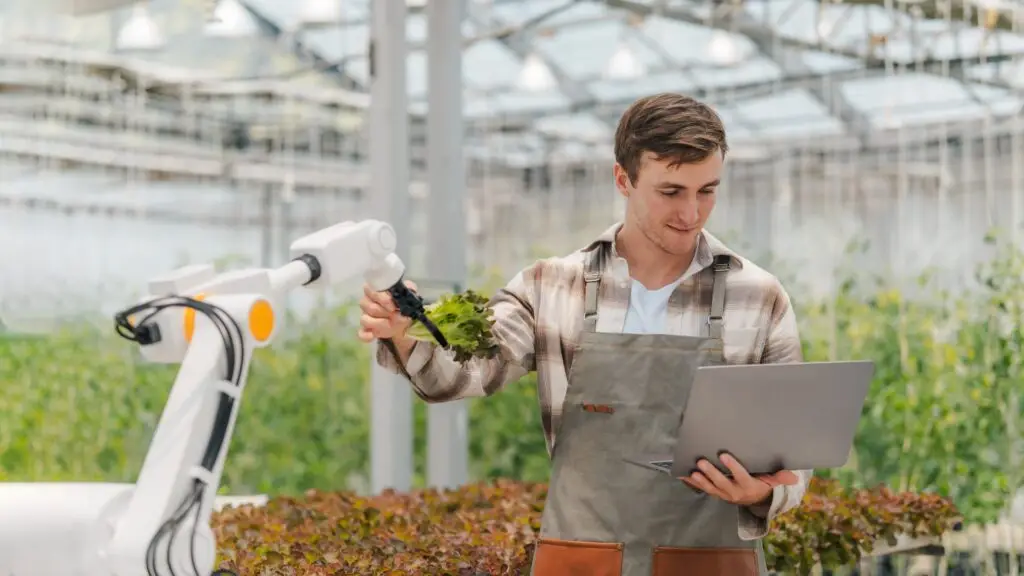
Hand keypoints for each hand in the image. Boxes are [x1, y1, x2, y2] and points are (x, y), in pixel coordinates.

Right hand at [357, 280, 417, 342]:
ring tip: (391, 325)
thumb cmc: (402, 303)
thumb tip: (406, 292)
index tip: (393, 306)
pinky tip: (373, 335)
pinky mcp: (366, 329)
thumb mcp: (408, 293)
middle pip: (370, 307)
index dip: (381, 298)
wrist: (404, 318)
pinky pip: (361, 333)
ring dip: (379, 324)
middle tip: (397, 315)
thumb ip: (408, 289)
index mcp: (374, 290)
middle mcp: (367, 302)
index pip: (370, 290)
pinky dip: (366, 336)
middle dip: (385, 313)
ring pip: (364, 320)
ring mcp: (365, 316)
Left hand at [679, 453, 798, 506]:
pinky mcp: (715, 493)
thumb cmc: (762, 483)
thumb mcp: (772, 481)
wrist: (753, 500)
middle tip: (701, 462)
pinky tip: (682, 474)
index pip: (741, 476)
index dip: (732, 467)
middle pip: (722, 483)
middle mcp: (734, 492)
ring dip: (700, 480)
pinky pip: (703, 488)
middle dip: (712, 473)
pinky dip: (692, 482)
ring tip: (692, 471)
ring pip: (711, 488)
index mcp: (748, 486)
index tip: (724, 455)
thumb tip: (794, 476)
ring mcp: (723, 493)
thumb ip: (780, 477)